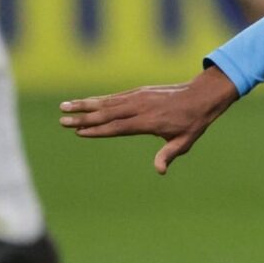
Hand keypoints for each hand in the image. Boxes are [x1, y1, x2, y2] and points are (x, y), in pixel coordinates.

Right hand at [61, 64, 238, 172]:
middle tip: (62, 120)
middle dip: (83, 118)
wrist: (201, 95)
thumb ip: (169, 154)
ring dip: (84, 104)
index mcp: (149, 122)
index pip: (118, 127)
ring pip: (107, 101)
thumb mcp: (185, 141)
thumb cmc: (193, 122)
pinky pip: (115, 96)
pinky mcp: (139, 91)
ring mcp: (138, 97)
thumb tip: (160, 171)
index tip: (79, 132)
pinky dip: (98, 99)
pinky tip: (84, 102)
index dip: (98, 130)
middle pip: (107, 113)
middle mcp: (140, 107)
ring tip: (63, 106)